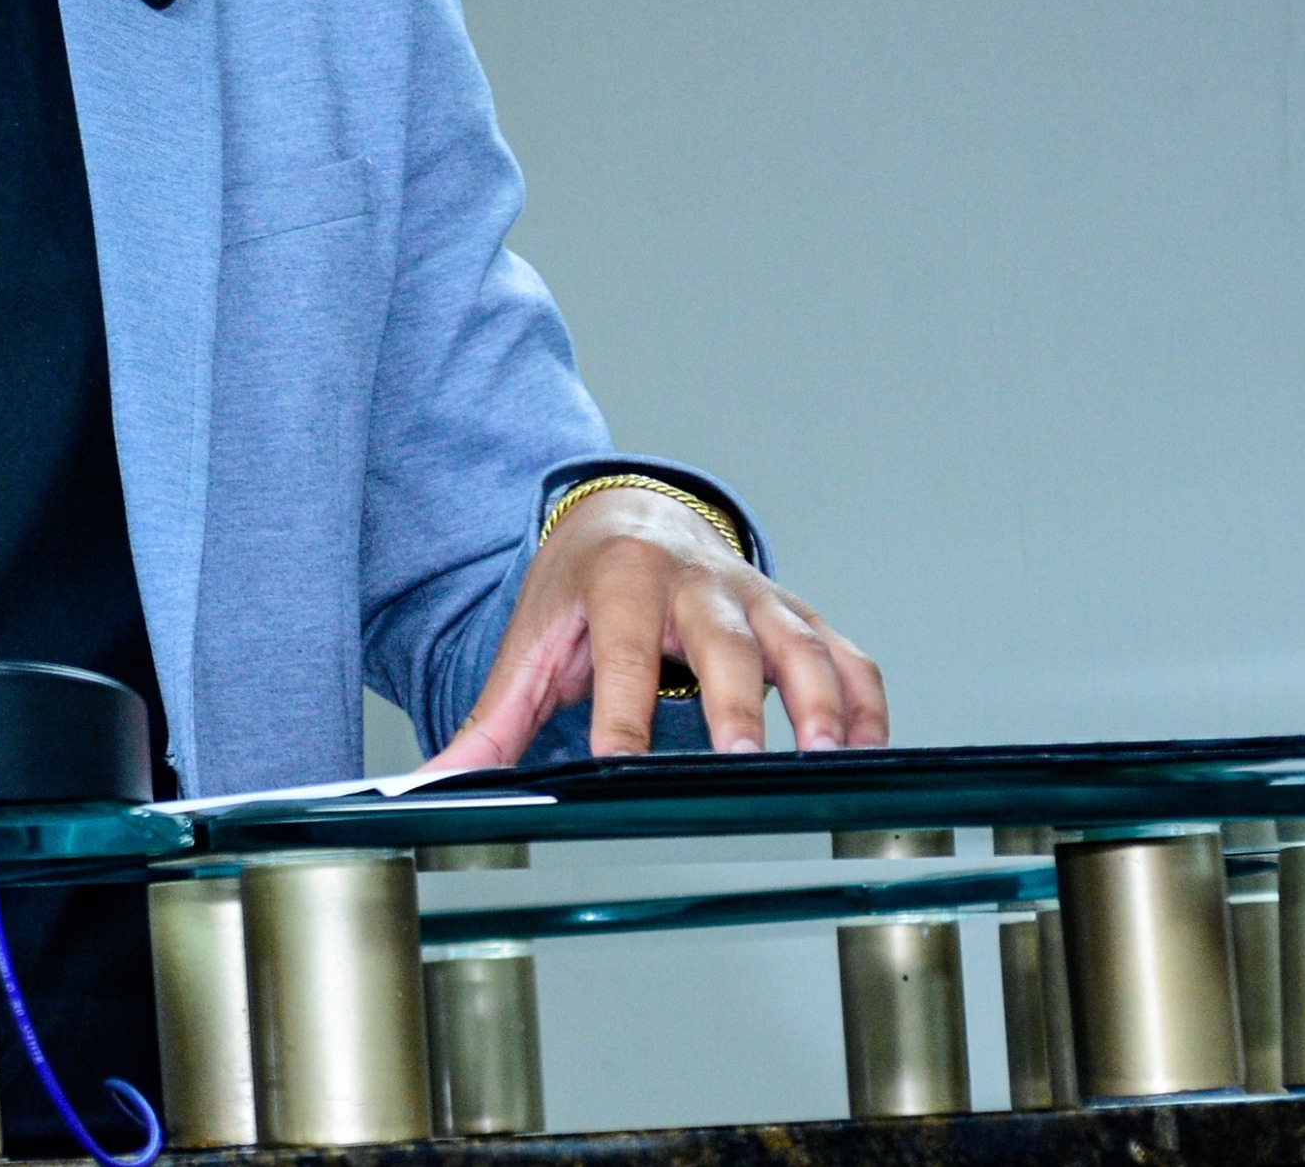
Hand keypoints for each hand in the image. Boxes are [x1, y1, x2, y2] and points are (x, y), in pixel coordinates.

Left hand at [423, 487, 887, 771]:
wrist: (628, 515)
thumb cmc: (580, 589)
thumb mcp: (531, 643)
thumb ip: (492, 722)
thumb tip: (437, 789)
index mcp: (620, 581)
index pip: (621, 654)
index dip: (622, 712)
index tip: (620, 767)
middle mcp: (694, 581)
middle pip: (722, 640)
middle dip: (735, 697)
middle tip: (741, 757)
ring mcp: (754, 597)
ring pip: (798, 643)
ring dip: (819, 699)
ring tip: (828, 760)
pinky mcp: (796, 616)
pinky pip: (846, 654)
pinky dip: (864, 702)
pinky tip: (866, 757)